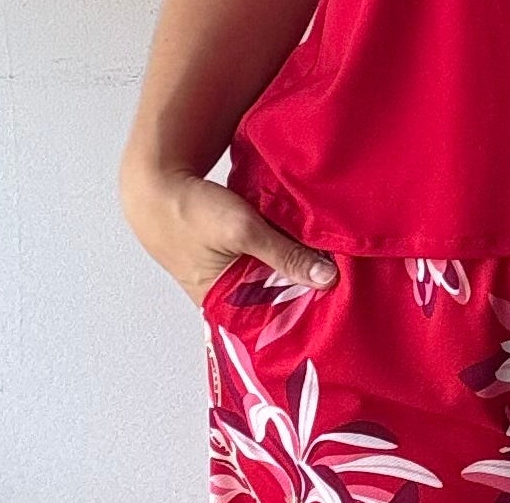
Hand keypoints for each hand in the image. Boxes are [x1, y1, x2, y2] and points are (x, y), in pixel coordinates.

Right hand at [118, 161, 339, 308]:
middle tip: (351, 291)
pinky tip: (315, 244)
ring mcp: (234, 272)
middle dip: (308, 293)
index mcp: (225, 307)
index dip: (304, 319)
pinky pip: (270, 256)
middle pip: (278, 301)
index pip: (272, 326)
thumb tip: (328, 279)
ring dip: (300, 267)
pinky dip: (288, 249)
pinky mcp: (238, 250)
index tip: (341, 315)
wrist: (158, 183)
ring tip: (341, 267)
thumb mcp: (243, 232)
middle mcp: (230, 296)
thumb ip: (285, 255)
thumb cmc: (191, 214)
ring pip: (276, 276)